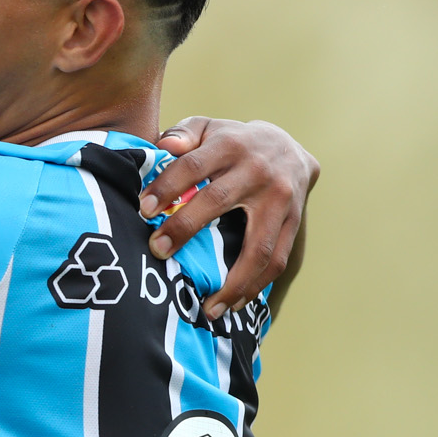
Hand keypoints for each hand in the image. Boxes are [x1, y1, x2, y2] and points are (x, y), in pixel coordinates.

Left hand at [139, 118, 319, 320]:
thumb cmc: (233, 143)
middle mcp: (259, 171)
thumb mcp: (208, 128)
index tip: (143, 209)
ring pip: (258, 244)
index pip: (193, 165)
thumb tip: (165, 145)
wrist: (289, 147)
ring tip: (207, 307)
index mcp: (231, 145)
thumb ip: (183, 133)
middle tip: (157, 252)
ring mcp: (281, 200)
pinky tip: (233, 304)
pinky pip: (277, 260)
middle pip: (218, 200)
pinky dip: (256, 286)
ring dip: (233, 280)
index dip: (167, 186)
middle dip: (184, 228)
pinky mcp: (294, 222)